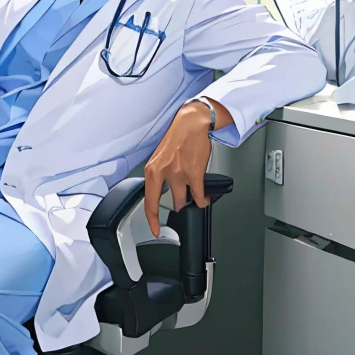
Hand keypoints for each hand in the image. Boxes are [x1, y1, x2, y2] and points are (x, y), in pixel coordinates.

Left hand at [143, 99, 228, 236]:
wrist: (191, 124)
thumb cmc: (177, 139)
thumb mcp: (159, 159)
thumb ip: (158, 176)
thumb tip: (160, 193)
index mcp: (152, 171)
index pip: (149, 202)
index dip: (152, 220)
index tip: (154, 230)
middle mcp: (164, 173)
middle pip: (170, 203)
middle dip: (178, 204)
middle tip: (182, 201)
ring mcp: (180, 175)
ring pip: (185, 200)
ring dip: (191, 200)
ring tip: (194, 196)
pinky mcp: (195, 174)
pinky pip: (199, 196)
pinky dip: (203, 199)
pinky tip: (205, 198)